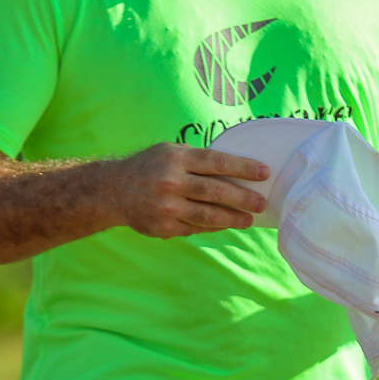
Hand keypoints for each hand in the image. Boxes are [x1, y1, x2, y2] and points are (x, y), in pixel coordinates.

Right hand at [111, 142, 269, 239]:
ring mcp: (167, 207)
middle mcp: (171, 182)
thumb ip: (197, 159)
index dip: (243, 168)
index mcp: (176, 158)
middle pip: (216, 191)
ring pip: (208, 214)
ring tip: (249, 220)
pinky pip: (196, 228)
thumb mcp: (169, 151)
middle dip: (243, 198)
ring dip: (233, 218)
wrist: (114, 191)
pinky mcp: (164, 226)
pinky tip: (226, 224)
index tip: (264, 173)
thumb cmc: (149, 167)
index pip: (217, 162)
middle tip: (261, 203)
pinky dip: (214, 226)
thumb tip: (234, 170)